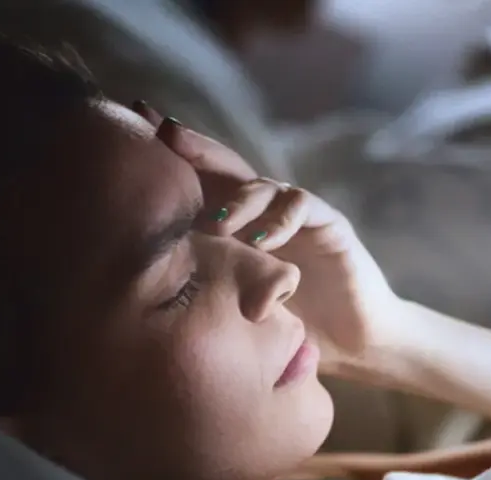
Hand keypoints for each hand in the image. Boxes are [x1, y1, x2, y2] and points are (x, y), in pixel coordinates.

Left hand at [132, 104, 398, 374]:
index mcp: (242, 225)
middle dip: (197, 148)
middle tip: (166, 133)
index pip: (203, 182)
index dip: (173, 156)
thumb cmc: (293, 325)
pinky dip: (280, 221)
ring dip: (239, 201)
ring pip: (264, 186)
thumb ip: (206, 283)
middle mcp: (267, 213)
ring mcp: (299, 216)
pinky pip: (303, 207)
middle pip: (229, 167)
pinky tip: (262, 241)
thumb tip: (141, 278)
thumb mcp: (239, 301)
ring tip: (219, 224)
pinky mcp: (331, 225)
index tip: (136, 126)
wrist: (354, 341)